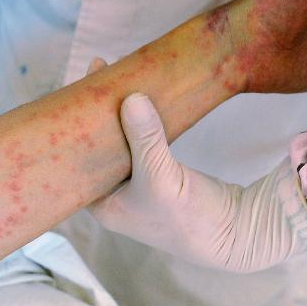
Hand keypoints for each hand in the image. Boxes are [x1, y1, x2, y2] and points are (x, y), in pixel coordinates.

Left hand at [88, 93, 306, 272]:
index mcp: (100, 204)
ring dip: (118, 113)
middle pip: (95, 146)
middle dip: (95, 113)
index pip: (77, 159)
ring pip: (118, 141)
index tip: (77, 91)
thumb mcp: (160, 176)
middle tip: (98, 72)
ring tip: (115, 76)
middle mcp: (112, 196)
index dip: (74, 126)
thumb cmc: (187, 216)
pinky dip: (138, 121)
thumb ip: (145, 138)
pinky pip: (139, 141)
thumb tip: (131, 97)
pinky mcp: (157, 175)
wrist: (232, 233)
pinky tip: (138, 97)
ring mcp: (134, 185)